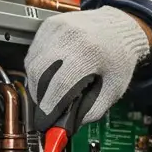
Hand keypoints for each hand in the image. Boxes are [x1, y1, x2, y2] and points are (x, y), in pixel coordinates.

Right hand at [25, 6, 151, 133]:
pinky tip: (49, 75)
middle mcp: (70, 36)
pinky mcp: (48, 25)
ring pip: (32, 64)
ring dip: (36, 84)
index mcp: (90, 52)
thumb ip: (92, 111)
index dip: (50, 107)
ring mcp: (56, 28)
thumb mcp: (113, 89)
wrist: (118, 27)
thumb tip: (67, 126)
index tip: (46, 122)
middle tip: (47, 110)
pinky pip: (33, 53)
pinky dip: (36, 69)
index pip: (60, 84)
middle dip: (40, 98)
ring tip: (50, 93)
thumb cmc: (118, 58)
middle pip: (40, 74)